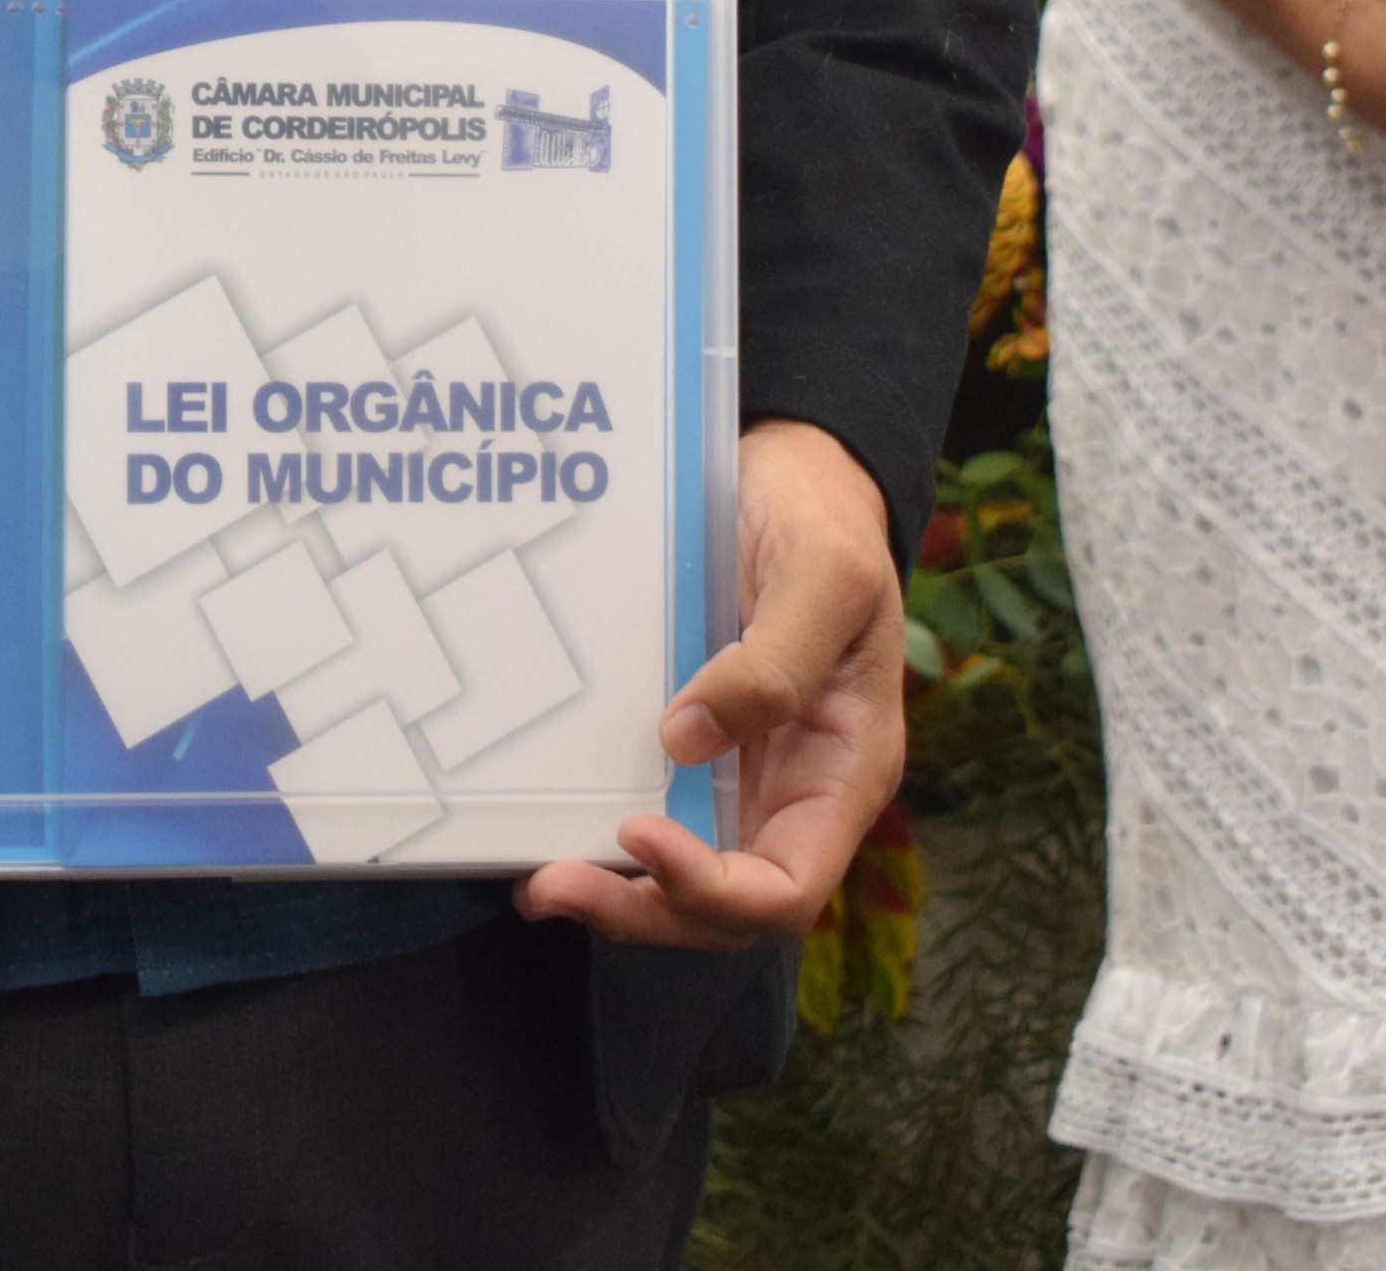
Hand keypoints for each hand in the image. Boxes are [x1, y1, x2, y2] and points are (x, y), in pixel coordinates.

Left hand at [516, 416, 904, 950]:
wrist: (792, 475)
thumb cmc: (823, 519)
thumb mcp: (824, 575)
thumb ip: (774, 663)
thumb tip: (686, 741)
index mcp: (844, 769)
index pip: (790, 884)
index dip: (716, 890)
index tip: (642, 835)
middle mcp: (794, 791)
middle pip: (727, 906)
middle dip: (646, 910)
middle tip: (556, 884)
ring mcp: (743, 774)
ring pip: (685, 876)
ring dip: (618, 893)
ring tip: (541, 883)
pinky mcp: (694, 742)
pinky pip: (655, 812)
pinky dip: (605, 839)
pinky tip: (547, 831)